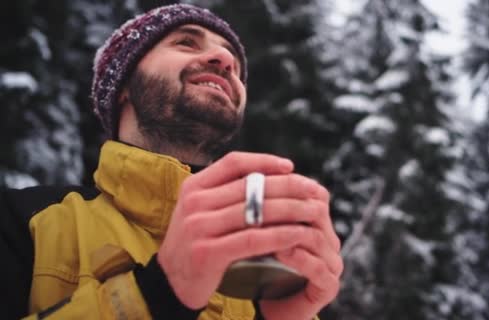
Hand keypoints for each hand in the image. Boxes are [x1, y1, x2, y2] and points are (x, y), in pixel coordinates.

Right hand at [156, 152, 339, 309]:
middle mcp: (194, 202)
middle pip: (250, 186)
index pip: (233, 162)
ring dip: (291, 210)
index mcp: (194, 186)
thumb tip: (272, 174)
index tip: (290, 167)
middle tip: (313, 188)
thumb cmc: (198, 242)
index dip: (264, 161)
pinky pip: (253, 239)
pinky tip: (298, 234)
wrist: (172, 282)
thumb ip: (227, 193)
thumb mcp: (203, 210)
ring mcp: (199, 227)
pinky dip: (280, 235)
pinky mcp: (208, 252)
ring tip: (313, 211)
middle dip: (287, 185)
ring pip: (256, 211)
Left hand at [258, 182, 342, 319]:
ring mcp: (331, 263)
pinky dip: (299, 258)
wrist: (265, 309)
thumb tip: (242, 174)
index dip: (287, 186)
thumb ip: (258, 209)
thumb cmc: (258, 268)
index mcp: (316, 222)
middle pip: (316, 210)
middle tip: (257, 202)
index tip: (256, 183)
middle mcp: (328, 239)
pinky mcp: (329, 286)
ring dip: (290, 231)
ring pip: (316, 237)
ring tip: (264, 229)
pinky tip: (280, 253)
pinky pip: (318, 268)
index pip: (311, 192)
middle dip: (286, 205)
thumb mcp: (256, 233)